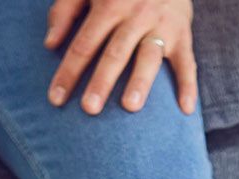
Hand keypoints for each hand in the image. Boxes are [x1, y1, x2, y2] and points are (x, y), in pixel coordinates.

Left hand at [45, 0, 197, 115]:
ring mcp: (161, 24)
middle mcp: (136, 14)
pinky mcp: (182, 32)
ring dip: (141, 81)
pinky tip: (185, 109)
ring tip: (130, 107)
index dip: (69, 71)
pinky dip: (188, 84)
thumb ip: (65, 11)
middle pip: (115, 52)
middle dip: (102, 80)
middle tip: (89, 108)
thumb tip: (49, 44)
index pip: (84, 44)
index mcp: (109, 4)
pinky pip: (186, 60)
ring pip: (149, 56)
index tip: (56, 99)